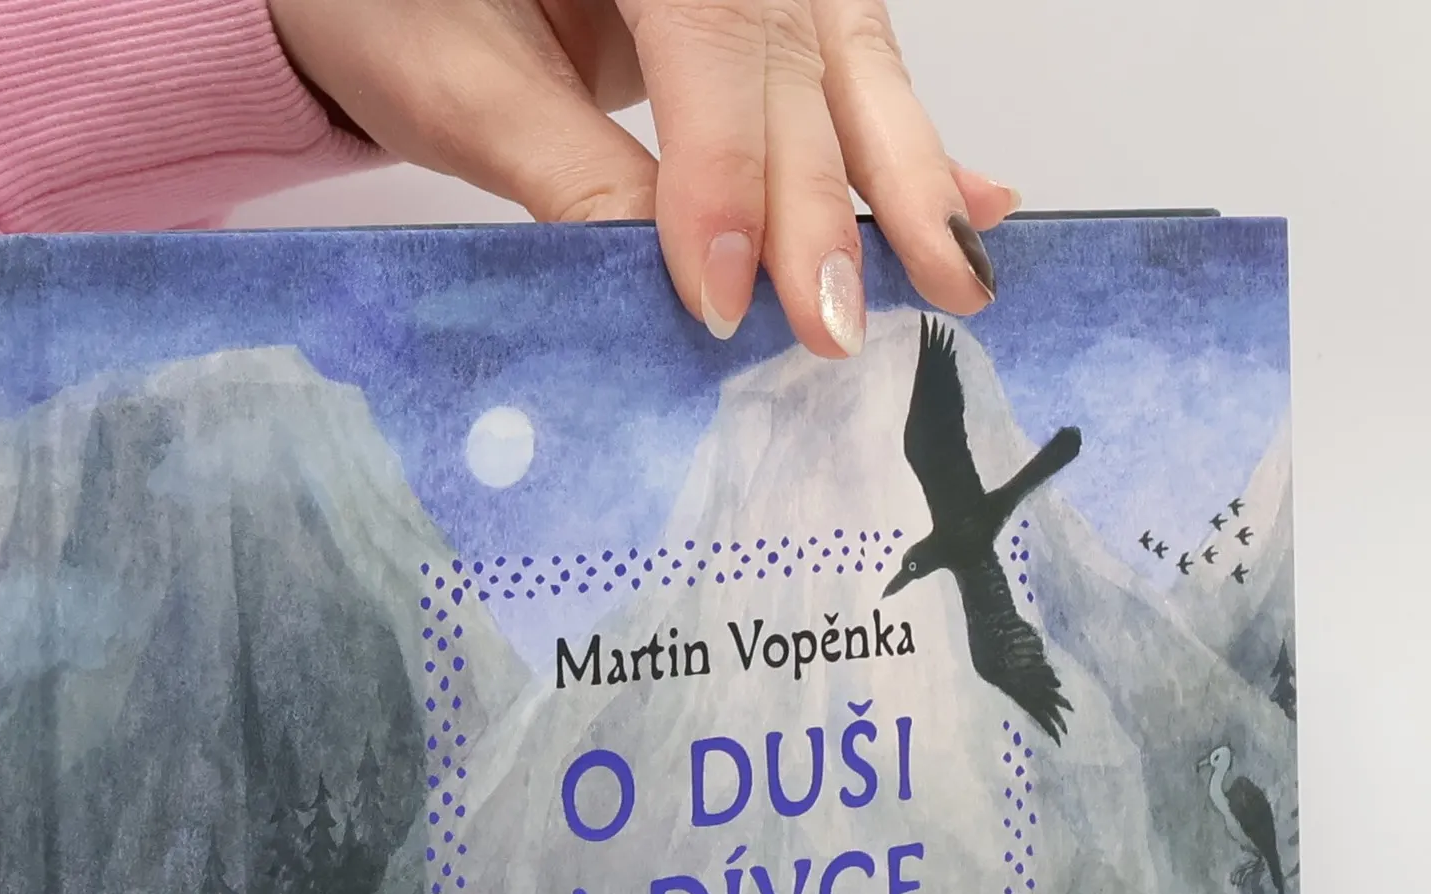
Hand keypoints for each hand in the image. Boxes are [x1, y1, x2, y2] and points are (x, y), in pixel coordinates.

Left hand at [267, 0, 1015, 358]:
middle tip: (833, 325)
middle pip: (795, 50)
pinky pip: (845, 64)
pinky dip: (901, 144)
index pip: (713, 30)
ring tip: (951, 277)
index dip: (727, 172)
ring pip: (846, 56)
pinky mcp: (769, 3)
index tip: (723, 297)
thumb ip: (568, 168)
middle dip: (823, 199)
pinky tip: (974, 203)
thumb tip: (670, 283)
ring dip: (902, 177)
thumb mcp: (456, 80)